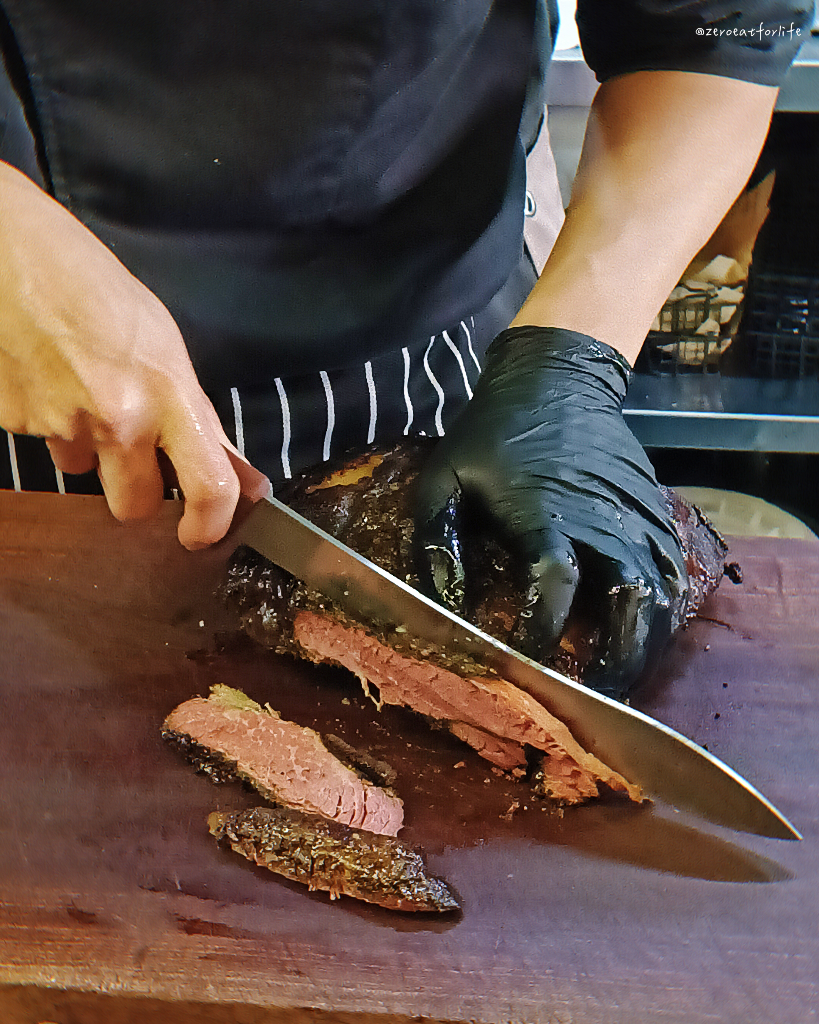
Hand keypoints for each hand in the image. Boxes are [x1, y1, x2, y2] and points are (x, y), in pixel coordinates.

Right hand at [0, 162, 268, 547]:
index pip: (210, 485)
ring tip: (82, 389)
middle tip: (136, 463)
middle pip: (135, 506)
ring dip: (90, 450)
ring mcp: (64, 423)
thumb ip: (196, 415)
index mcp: (170, 392)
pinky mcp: (18, 423)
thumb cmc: (94, 287)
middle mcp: (120, 417)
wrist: (9, 252)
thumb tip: (236, 473)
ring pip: (85, 472)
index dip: (212, 523)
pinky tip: (50, 377)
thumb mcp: (165, 346)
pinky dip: (51, 423)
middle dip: (137, 495)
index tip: (203, 535)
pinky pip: (47, 443)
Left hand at [413, 326, 687, 697]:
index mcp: (544, 512)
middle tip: (598, 698)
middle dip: (619, 659)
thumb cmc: (492, 432)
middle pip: (631, 603)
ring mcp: (635, 515)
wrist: (557, 378)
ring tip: (621, 678)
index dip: (543, 632)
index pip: (555, 584)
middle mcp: (600, 518)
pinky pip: (672, 569)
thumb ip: (436, 539)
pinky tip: (643, 633)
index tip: (527, 666)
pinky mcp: (654, 510)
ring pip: (661, 593)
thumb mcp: (444, 477)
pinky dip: (663, 609)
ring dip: (647, 642)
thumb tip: (446, 604)